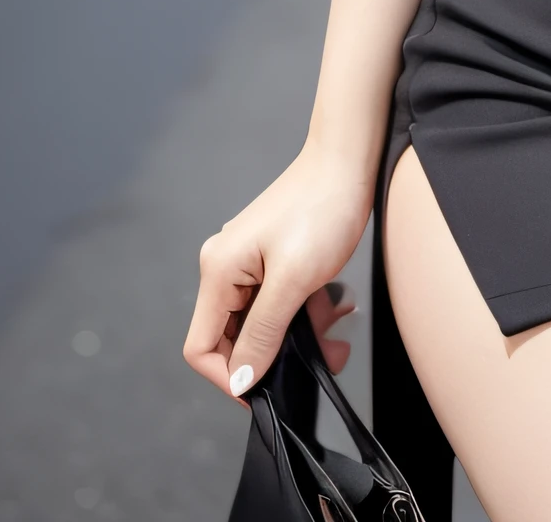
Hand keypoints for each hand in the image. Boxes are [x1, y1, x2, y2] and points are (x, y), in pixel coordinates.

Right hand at [184, 147, 373, 400]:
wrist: (349, 159)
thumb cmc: (322, 208)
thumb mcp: (294, 279)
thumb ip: (264, 333)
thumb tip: (241, 380)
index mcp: (218, 272)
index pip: (201, 347)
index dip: (229, 377)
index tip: (266, 391)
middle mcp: (226, 268)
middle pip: (234, 338)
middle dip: (274, 358)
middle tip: (320, 361)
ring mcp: (250, 262)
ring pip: (263, 323)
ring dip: (298, 338)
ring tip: (337, 340)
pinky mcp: (273, 258)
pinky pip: (280, 302)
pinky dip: (306, 314)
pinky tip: (337, 311)